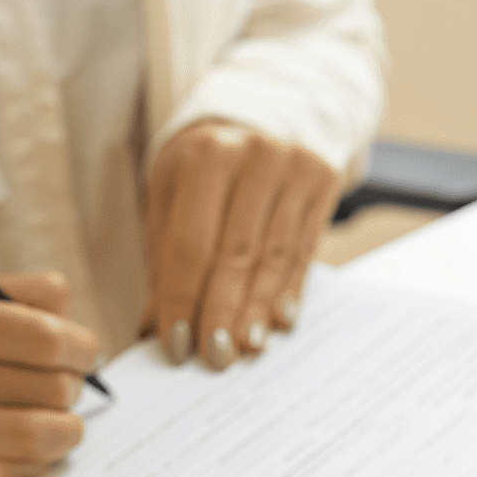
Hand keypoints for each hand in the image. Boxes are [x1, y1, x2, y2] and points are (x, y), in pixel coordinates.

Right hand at [0, 274, 95, 476]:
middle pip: (45, 388)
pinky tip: (34, 447)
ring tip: (63, 422)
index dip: (79, 347)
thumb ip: (14, 294)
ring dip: (65, 431)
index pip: (40, 337)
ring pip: (30, 435)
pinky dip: (34, 463)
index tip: (83, 352)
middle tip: (66, 385)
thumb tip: (68, 311)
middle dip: (72, 388)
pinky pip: (3, 474)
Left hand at [143, 122, 338, 368]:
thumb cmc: (206, 174)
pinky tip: (280, 320)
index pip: (190, 244)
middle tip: (215, 356)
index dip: (183, 299)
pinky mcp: (321, 181)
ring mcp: (292, 167)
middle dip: (222, 311)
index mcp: (205, 158)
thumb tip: (155, 330)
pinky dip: (290, 289)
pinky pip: (304, 250)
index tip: (177, 345)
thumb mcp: (174, 200)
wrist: (260, 120)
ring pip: (274, 257)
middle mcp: (252, 155)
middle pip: (235, 254)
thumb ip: (166, 262)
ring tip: (246, 347)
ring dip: (258, 309)